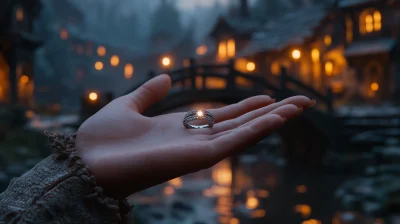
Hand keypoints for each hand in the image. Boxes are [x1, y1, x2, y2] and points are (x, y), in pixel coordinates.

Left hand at [76, 75, 313, 198]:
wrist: (85, 163)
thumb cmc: (101, 139)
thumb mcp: (127, 106)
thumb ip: (148, 93)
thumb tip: (166, 77)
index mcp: (180, 127)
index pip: (221, 116)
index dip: (245, 106)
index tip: (266, 96)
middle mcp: (194, 139)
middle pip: (240, 123)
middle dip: (269, 113)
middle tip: (298, 102)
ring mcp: (198, 149)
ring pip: (244, 132)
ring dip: (272, 120)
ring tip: (298, 107)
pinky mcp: (197, 158)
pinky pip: (233, 141)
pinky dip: (256, 129)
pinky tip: (276, 118)